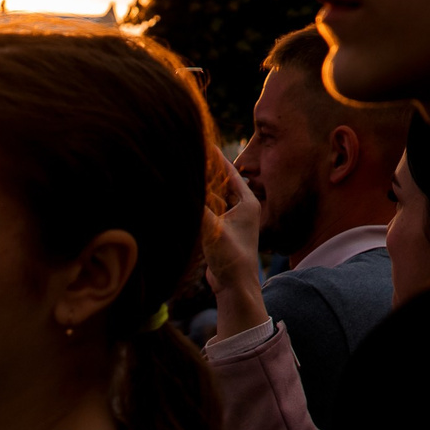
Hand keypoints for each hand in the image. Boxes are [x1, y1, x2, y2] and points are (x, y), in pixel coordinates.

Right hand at [204, 155, 267, 338]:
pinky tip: (186, 196)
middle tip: (191, 152)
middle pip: (222, 183)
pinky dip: (200, 202)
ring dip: (202, 186)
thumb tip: (182, 188)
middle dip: (207, 169)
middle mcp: (242, 208)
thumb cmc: (230, 258)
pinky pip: (210, 210)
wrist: (235, 287)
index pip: (230, 173)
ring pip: (215, 196)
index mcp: (247, 203)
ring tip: (186, 170)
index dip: (216, 158)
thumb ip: (198, 207)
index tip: (204, 142)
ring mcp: (233, 220)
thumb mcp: (212, 230)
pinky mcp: (223, 231)